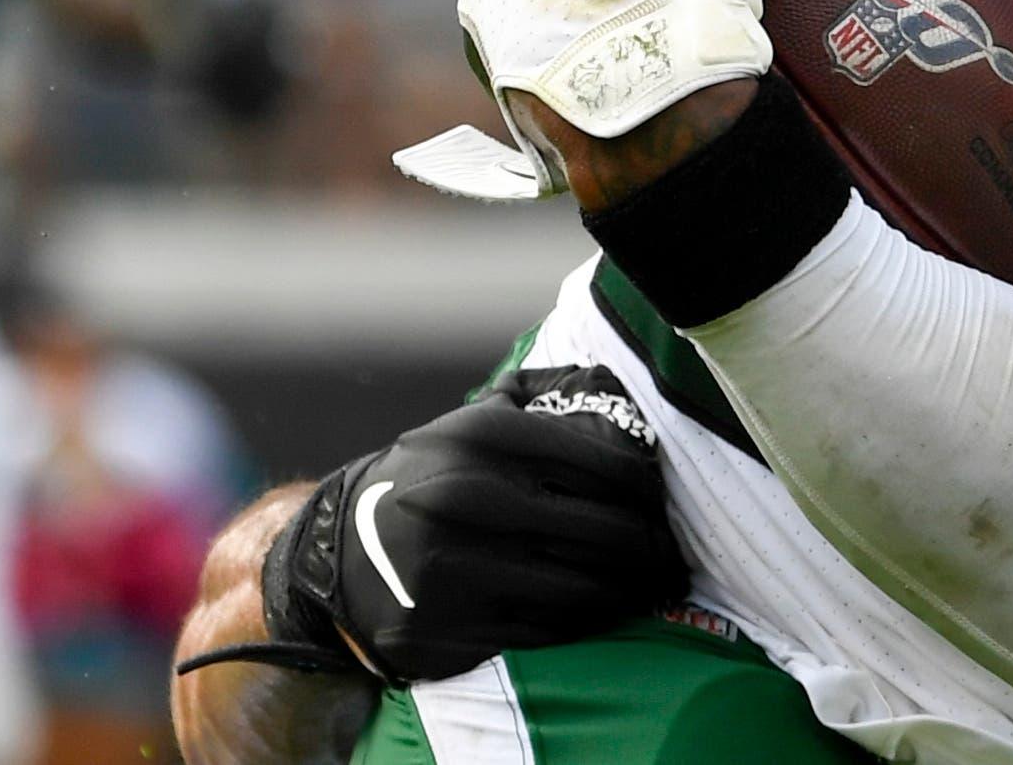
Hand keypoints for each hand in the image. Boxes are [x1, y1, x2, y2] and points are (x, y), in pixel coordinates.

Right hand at [255, 366, 688, 682]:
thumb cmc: (433, 475)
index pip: (607, 464)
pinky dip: (586, 621)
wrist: (341, 551)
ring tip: (653, 585)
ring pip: (583, 585)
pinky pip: (547, 627)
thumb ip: (544, 394)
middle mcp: (470, 499)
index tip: (663, 500)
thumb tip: (616, 386)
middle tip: (671, 553)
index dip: (649, 488)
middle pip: (605, 531)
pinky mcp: (453, 626)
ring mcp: (459, 568)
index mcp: (486, 437)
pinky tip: (604, 610)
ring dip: (630, 590)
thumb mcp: (474, 419)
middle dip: (652, 546)